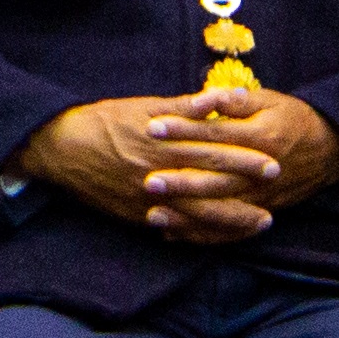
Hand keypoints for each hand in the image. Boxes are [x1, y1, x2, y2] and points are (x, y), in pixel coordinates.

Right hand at [14, 93, 281, 239]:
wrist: (61, 148)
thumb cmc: (104, 121)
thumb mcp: (142, 107)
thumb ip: (183, 107)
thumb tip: (218, 100)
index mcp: (161, 142)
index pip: (212, 150)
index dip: (244, 157)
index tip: (272, 159)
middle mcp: (158, 172)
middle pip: (211, 182)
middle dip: (246, 186)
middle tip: (278, 189)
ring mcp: (149, 199)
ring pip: (199, 213)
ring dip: (234, 219)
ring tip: (262, 221)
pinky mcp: (138, 216)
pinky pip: (178, 230)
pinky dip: (202, 234)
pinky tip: (222, 237)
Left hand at [133, 85, 338, 236]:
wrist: (332, 150)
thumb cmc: (294, 119)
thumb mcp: (270, 101)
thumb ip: (236, 101)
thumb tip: (206, 97)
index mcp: (261, 139)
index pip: (214, 135)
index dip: (182, 130)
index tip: (151, 127)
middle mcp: (260, 174)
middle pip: (215, 179)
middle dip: (179, 181)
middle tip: (146, 180)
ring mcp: (261, 198)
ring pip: (219, 210)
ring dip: (186, 214)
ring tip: (152, 213)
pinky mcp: (261, 212)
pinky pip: (228, 231)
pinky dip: (201, 234)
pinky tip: (172, 234)